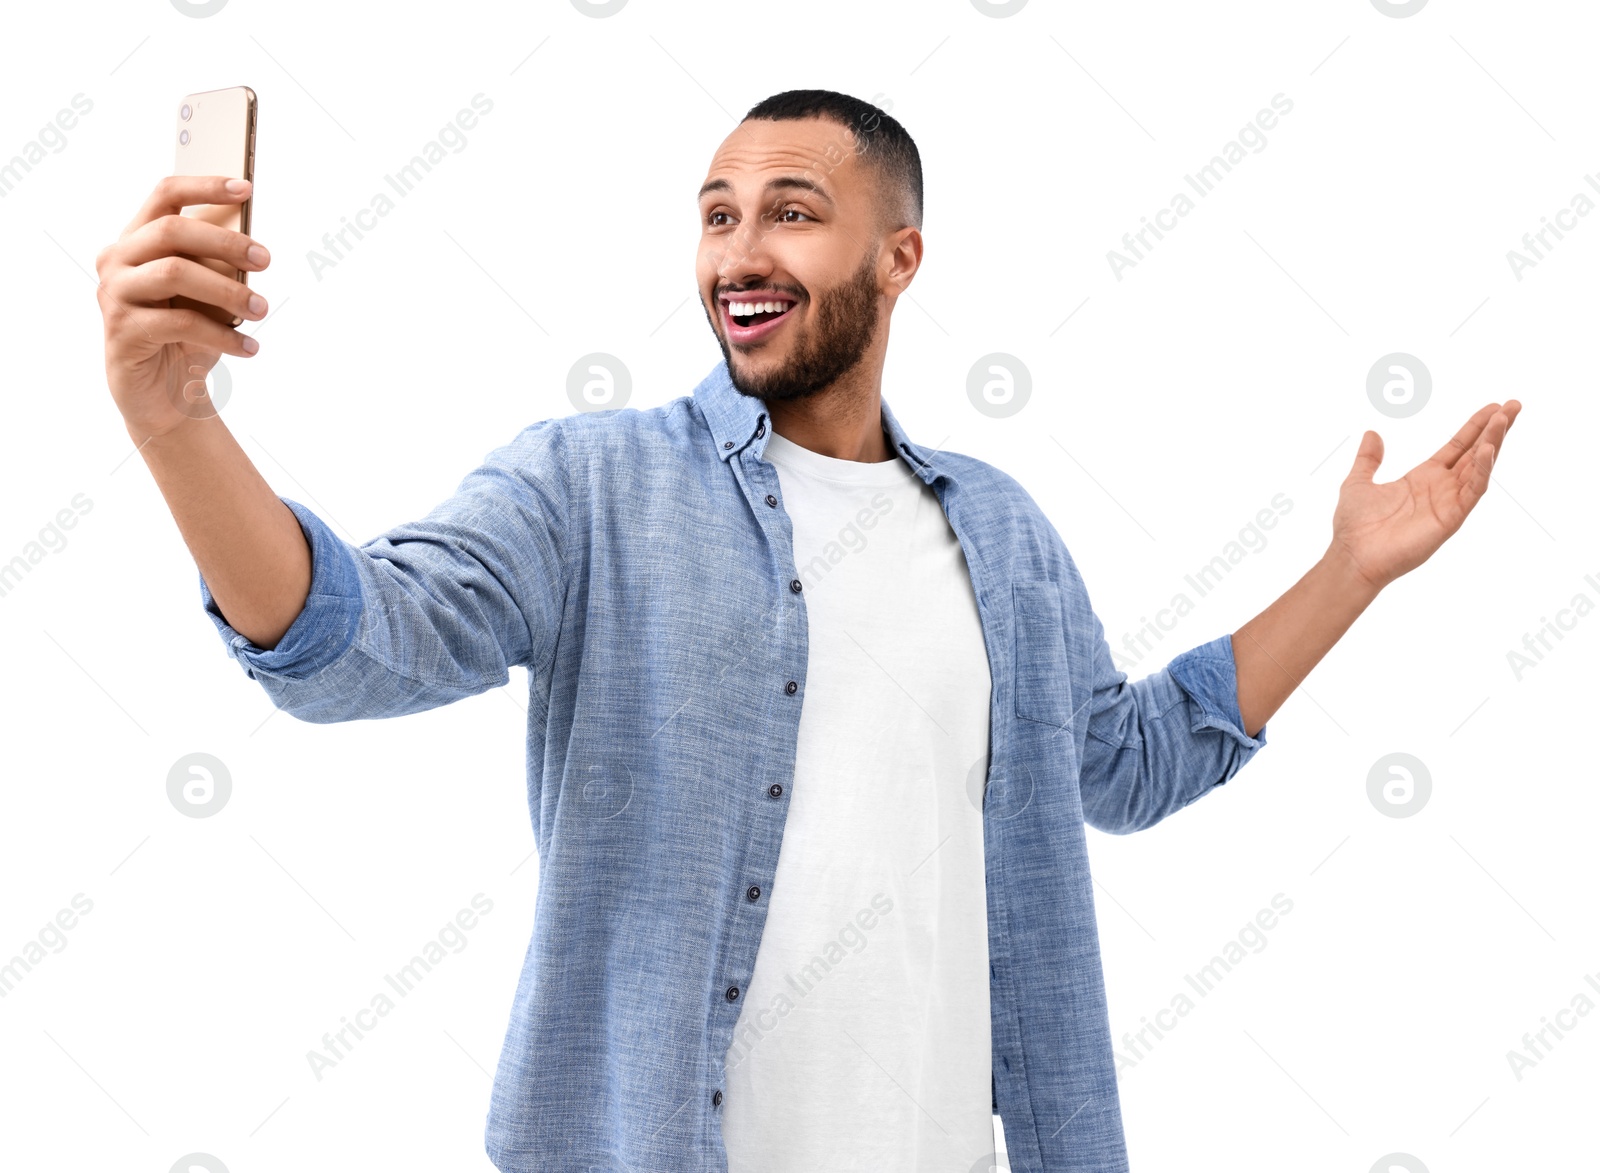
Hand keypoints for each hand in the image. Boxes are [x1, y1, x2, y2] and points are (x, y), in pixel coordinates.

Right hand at [96, 175, 269, 438]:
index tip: (246, 188)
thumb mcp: (208, 296)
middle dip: (225, 242)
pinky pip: (179, 323)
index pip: (164, 196)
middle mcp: (117, 261)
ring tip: (262, 309)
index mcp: (136, 240)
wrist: (165, 396)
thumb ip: (217, 264)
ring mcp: (114, 295)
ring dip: (228, 291)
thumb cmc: (188, 336)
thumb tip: (249, 239)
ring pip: (174, 273)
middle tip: (266, 260)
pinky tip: (249, 347)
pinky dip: (222, 335)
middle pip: (170, 231)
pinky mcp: (121, 331)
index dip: (204, 187)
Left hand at [1329, 400, 1521, 591]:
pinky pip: (1472, 492)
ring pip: (1479, 468)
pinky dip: (1481, 470)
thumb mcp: (1359, 482)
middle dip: (1495, 429)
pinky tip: (1488, 450)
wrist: (1353, 557)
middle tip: (1514, 404)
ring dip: (1493, 443)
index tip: (1493, 407)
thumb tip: (1372, 433)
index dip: (1474, 427)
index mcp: (1423, 478)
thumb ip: (1368, 459)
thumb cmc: (1355, 527)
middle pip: (1475, 453)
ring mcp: (1448, 503)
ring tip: (1505, 419)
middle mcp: (1441, 488)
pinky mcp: (1450, 519)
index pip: (1457, 447)